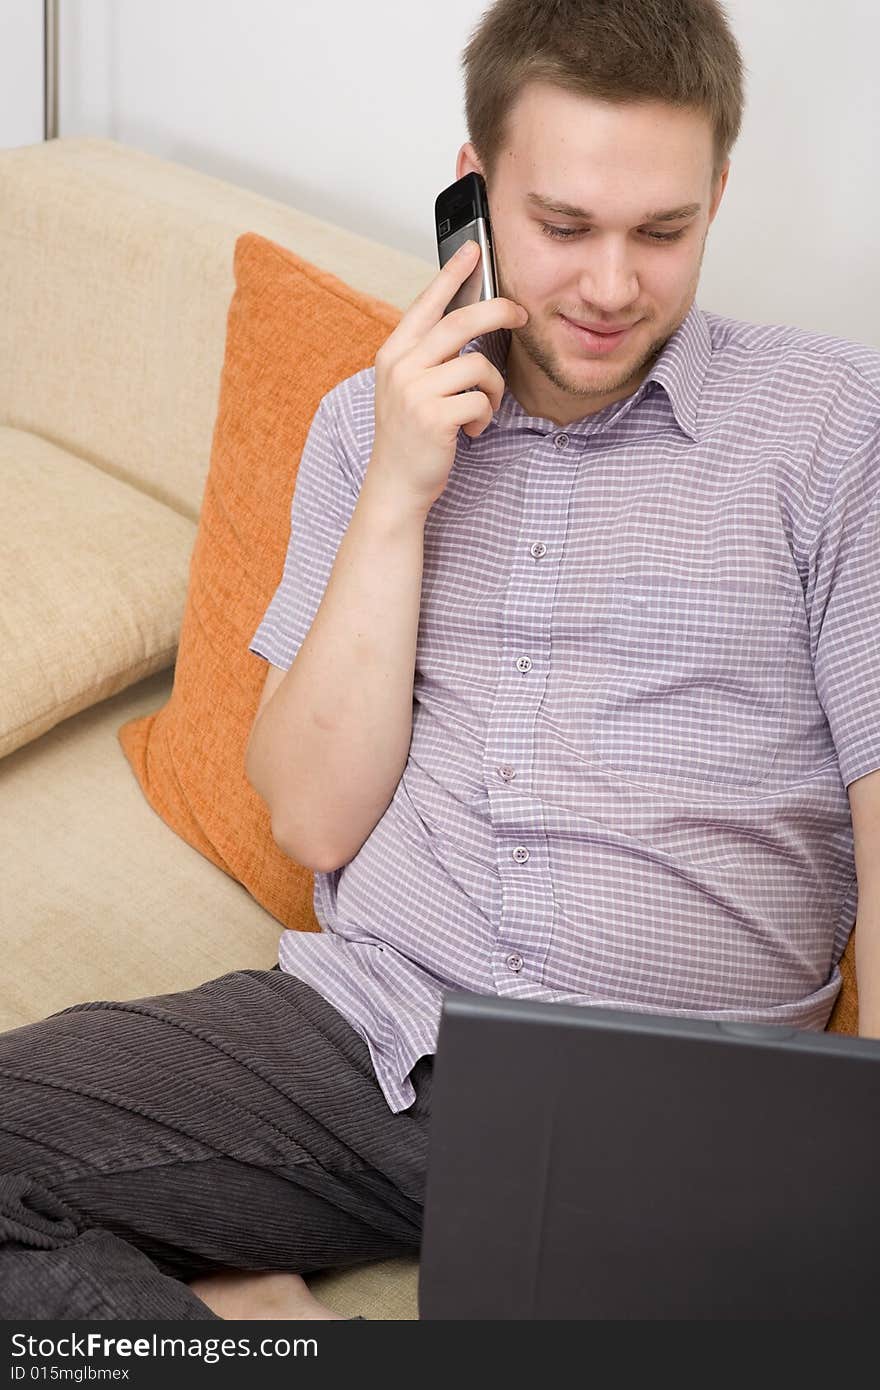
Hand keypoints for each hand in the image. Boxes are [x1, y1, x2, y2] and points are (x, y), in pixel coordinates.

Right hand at [368, 241, 527, 513]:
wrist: (395, 485)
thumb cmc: (410, 436)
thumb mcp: (408, 387)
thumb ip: (428, 355)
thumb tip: (469, 320)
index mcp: (394, 354)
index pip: (427, 303)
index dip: (452, 274)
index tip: (473, 248)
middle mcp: (401, 367)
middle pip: (461, 322)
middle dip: (498, 311)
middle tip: (521, 312)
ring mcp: (415, 392)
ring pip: (479, 367)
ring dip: (492, 389)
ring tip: (481, 408)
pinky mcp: (434, 418)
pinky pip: (481, 401)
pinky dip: (485, 417)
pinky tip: (470, 430)